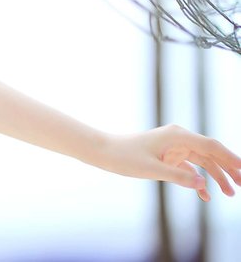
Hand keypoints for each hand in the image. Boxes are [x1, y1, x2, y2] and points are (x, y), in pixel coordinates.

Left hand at [97, 124, 240, 200]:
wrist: (104, 152)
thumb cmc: (124, 157)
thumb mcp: (151, 170)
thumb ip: (178, 177)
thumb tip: (203, 186)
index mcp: (177, 136)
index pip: (211, 146)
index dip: (230, 158)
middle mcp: (179, 138)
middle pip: (211, 153)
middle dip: (228, 168)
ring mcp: (174, 147)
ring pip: (202, 161)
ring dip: (216, 176)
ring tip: (231, 194)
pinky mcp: (168, 156)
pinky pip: (189, 168)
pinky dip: (198, 180)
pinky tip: (205, 196)